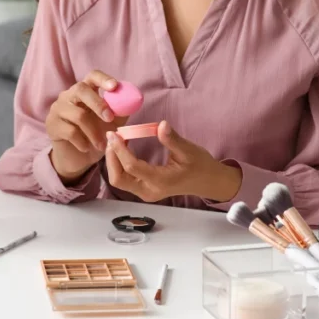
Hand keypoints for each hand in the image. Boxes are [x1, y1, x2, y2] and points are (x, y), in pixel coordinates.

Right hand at [46, 70, 127, 182]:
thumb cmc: (96, 135)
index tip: (114, 86)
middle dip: (98, 104)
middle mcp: (69, 95)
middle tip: (110, 118)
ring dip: (94, 132)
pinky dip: (82, 142)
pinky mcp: (51, 125)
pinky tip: (86, 148)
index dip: (103, 79)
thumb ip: (121, 112)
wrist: (78, 158)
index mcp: (85, 91)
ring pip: (78, 115)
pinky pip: (70, 131)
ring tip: (101, 145)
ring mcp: (58, 109)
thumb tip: (133, 102)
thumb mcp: (112, 124)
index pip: (92, 76)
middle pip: (81, 89)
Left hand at [104, 121, 241, 201]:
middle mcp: (149, 191)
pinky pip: (125, 180)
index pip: (132, 167)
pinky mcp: (144, 190)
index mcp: (160, 181)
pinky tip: (123, 149)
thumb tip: (161, 124)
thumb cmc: (200, 165)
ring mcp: (146, 193)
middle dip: (111, 158)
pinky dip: (119, 165)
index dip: (120, 150)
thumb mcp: (189, 150)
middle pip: (119, 179)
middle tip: (113, 138)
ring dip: (113, 162)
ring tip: (116, 142)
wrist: (208, 182)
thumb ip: (173, 139)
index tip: (114, 134)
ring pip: (119, 181)